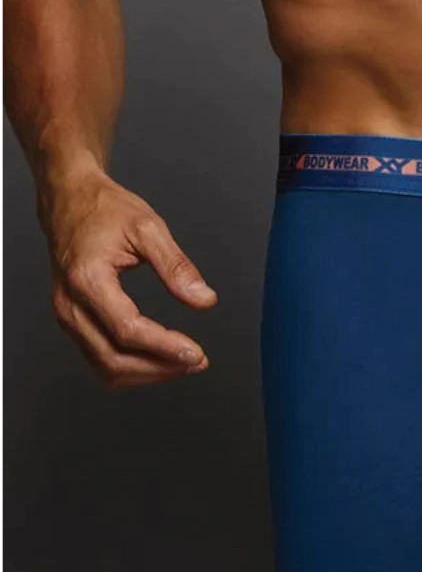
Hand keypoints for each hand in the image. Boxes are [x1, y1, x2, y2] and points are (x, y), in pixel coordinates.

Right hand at [44, 167, 216, 388]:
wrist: (69, 198)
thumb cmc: (104, 209)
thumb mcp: (148, 227)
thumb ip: (177, 266)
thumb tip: (203, 300)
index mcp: (87, 278)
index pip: (127, 330)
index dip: (164, 347)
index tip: (195, 353)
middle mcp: (70, 303)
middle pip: (113, 359)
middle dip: (159, 368)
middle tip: (196, 362)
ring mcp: (68, 315)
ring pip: (105, 366)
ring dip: (147, 373)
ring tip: (183, 363)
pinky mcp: (73, 320)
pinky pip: (99, 358)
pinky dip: (131, 367)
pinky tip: (159, 358)